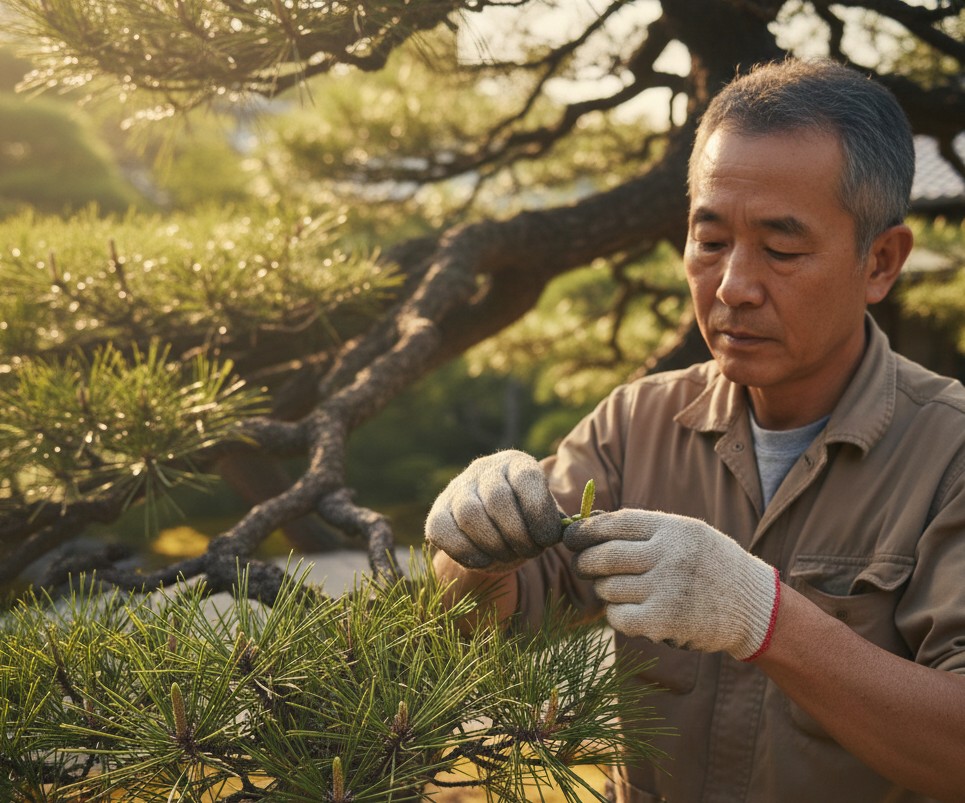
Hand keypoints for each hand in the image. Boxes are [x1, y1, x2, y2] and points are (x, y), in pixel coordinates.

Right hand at [425, 450, 562, 571]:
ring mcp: (456, 489)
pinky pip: (443, 531)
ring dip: (494, 544)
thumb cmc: (527, 523)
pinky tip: (484, 561)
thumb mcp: (545, 517)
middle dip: (517, 534)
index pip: (526, 478)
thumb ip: (556, 523)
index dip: (539, 513)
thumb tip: (566, 532)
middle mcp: (483, 469)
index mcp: (516, 463)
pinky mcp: (436, 513)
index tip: (547, 540)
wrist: (494, 535)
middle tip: (529, 552)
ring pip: (469, 514)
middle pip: (497, 499)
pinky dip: (467, 552)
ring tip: (509, 556)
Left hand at [562, 510, 779, 659]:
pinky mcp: (664, 621)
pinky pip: (617, 617)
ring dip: (605, 590)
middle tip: (583, 567)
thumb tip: (587, 524)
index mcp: (673, 528)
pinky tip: (629, 611)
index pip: (614, 523)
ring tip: (620, 590)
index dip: (586, 530)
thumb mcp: (686, 533)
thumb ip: (644, 530)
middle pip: (604, 556)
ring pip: (607, 588)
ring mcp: (666, 589)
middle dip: (585, 562)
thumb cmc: (710, 565)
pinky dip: (616, 615)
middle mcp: (669, 555)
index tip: (571, 537)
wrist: (753, 605)